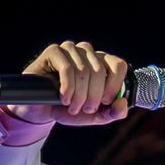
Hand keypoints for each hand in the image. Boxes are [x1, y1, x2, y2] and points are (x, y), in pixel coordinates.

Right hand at [2, 41, 130, 126]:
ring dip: (79, 95)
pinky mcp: (54, 52)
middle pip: (100, 72)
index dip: (114, 86)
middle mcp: (88, 52)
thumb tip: (122, 102)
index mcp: (103, 63)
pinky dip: (68, 88)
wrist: (43, 110)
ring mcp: (70, 50)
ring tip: (72, 106)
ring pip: (84, 71)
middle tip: (85, 109)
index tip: (105, 102)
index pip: (118, 65)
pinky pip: (67, 69)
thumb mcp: (96, 115)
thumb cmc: (71, 109)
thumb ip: (114, 112)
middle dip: (93, 96)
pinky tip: (64, 98)